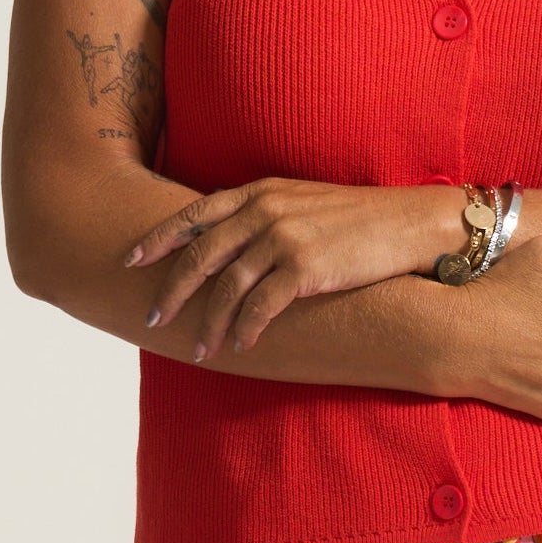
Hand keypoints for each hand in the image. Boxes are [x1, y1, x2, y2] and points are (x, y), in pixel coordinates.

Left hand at [127, 178, 462, 354]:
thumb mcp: (304, 204)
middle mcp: (266, 211)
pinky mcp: (306, 267)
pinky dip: (245, 329)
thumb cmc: (361, 220)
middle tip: (154, 318)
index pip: (194, 214)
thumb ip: (264, 216)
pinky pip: (261, 306)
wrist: (411, 223)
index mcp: (261, 192)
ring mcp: (284, 238)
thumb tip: (231, 244)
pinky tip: (239, 346)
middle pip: (200, 254)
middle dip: (172, 290)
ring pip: (227, 287)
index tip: (130, 259)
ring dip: (208, 323)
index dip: (158, 238)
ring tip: (199, 349)